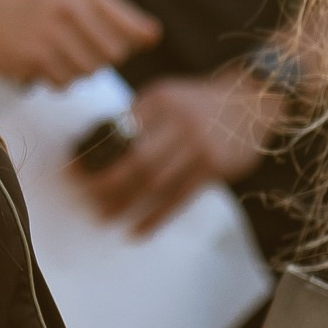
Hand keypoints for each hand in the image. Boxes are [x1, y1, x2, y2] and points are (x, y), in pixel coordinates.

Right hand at [0, 0, 161, 85]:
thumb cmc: (40, 1)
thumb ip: (116, 12)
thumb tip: (153, 35)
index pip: (130, 29)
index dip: (133, 41)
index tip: (125, 41)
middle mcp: (67, 10)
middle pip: (113, 55)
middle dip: (105, 57)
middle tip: (87, 47)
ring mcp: (48, 35)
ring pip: (89, 72)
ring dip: (82, 70)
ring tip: (65, 53)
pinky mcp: (32, 58)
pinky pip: (65, 83)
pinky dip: (60, 79)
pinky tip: (48, 62)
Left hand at [76, 66, 285, 234]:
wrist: (254, 100)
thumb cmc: (199, 103)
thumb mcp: (168, 96)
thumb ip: (138, 118)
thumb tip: (97, 148)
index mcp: (159, 100)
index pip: (118, 131)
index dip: (93, 154)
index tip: (73, 171)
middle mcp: (178, 121)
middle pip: (135, 160)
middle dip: (106, 183)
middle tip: (85, 198)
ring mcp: (198, 146)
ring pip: (155, 183)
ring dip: (126, 203)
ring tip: (104, 216)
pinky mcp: (214, 168)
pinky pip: (179, 198)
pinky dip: (156, 218)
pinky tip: (137, 231)